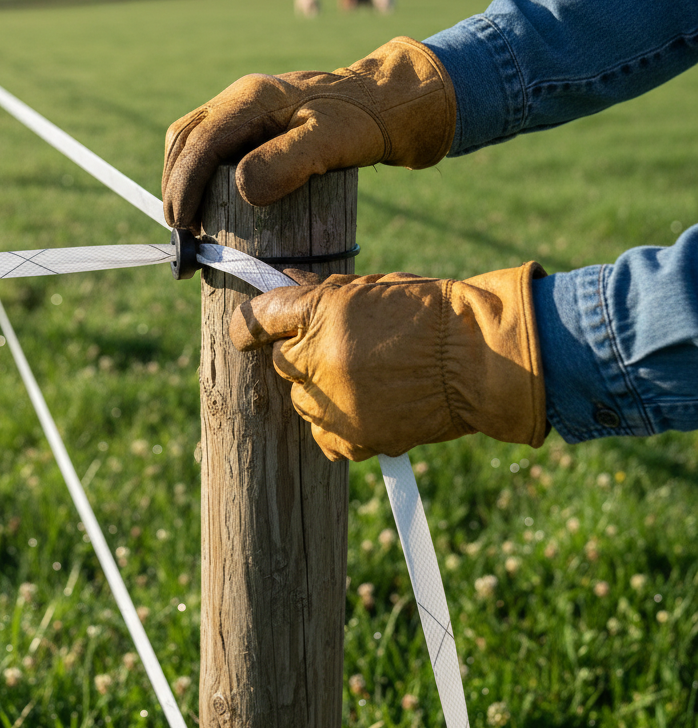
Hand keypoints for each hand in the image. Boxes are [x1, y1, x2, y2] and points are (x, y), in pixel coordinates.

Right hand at [162, 36, 455, 230]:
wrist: (384, 105)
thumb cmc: (361, 123)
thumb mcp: (331, 143)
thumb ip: (288, 162)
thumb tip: (241, 189)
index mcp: (252, 99)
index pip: (201, 141)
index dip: (185, 184)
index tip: (185, 224)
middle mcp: (238, 99)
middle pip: (184, 139)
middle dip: (175, 186)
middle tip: (182, 234)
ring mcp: (241, 110)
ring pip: (190, 142)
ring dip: (181, 182)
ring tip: (188, 226)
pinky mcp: (248, 125)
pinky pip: (207, 148)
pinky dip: (196, 177)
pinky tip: (204, 207)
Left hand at [229, 263, 546, 461]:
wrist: (479, 361)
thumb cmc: (432, 314)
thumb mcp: (372, 288)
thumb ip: (324, 295)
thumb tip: (289, 289)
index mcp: (319, 313)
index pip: (259, 317)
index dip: (250, 324)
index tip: (248, 331)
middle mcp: (316, 359)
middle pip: (283, 362)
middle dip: (304, 355)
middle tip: (344, 349)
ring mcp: (332, 403)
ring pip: (303, 400)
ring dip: (322, 390)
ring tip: (368, 379)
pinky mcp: (352, 438)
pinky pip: (326, 435)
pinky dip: (340, 425)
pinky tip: (370, 407)